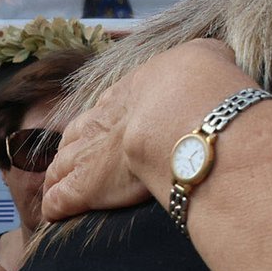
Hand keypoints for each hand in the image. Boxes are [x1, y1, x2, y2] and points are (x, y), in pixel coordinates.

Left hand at [42, 38, 251, 221]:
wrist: (182, 115)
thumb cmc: (200, 85)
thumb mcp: (208, 56)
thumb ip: (207, 58)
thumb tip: (215, 56)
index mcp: (128, 93)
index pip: (108, 109)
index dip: (110, 123)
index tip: (117, 133)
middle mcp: (100, 122)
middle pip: (75, 137)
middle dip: (77, 150)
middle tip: (82, 163)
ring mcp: (87, 154)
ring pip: (60, 167)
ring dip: (60, 177)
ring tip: (62, 189)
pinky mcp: (83, 187)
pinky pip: (58, 201)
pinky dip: (56, 207)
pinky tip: (57, 214)